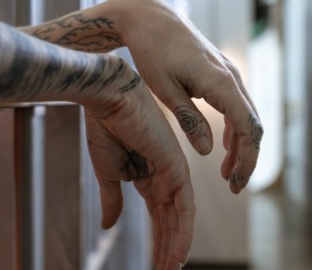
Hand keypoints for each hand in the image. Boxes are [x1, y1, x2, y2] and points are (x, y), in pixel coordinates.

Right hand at [84, 69, 193, 268]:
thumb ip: (112, 200)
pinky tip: (178, 255)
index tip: (155, 263)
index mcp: (148, 177)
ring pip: (180, 218)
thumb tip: (107, 225)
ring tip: (171, 269)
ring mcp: (173, 172)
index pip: (157, 215)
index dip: (157, 239)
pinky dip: (183, 232)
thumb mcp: (107, 174)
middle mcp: (164, 177)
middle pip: (170, 220)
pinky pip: (184, 208)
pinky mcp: (177, 168)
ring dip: (177, 246)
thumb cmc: (105, 130)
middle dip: (168, 247)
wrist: (108, 99)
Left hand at [113, 0, 262, 193]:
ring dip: (240, 145)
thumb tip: (209, 151)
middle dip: (246, 158)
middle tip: (233, 184)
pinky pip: (235, 105)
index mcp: (220, 83)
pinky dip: (233, 128)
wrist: (149, 19)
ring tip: (228, 171)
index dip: (246, 159)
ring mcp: (227, 73)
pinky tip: (223, 144)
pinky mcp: (219, 73)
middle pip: (252, 125)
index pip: (246, 129)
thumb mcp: (165, 90)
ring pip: (246, 115)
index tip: (235, 183)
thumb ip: (189, 120)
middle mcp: (231, 77)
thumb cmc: (152, 52)